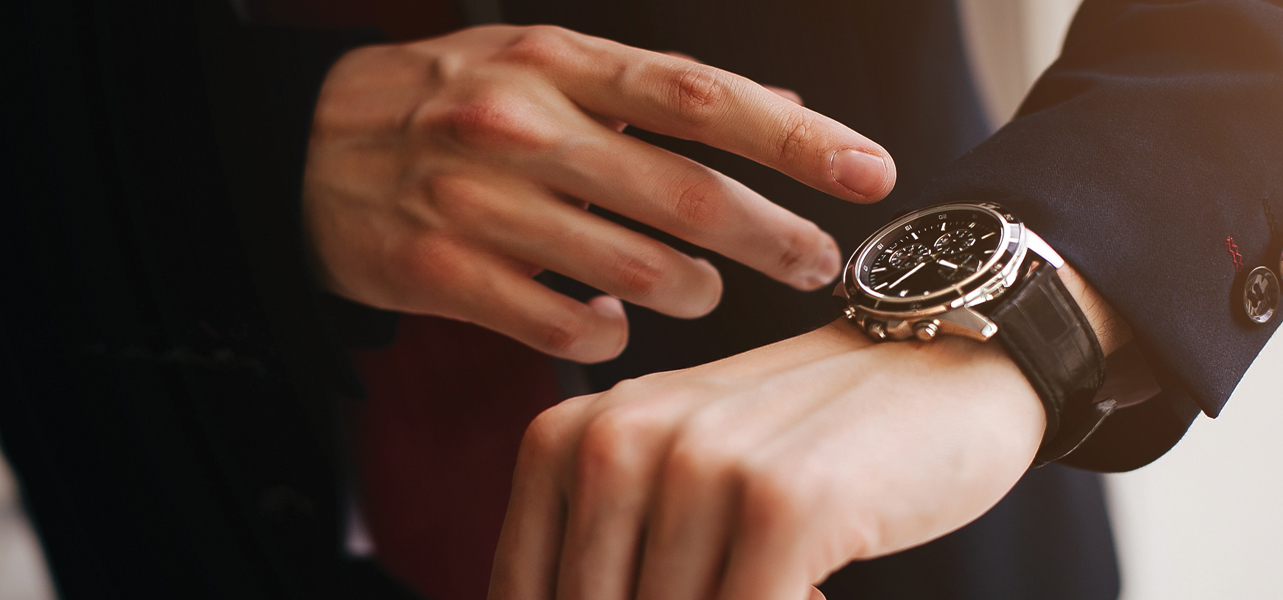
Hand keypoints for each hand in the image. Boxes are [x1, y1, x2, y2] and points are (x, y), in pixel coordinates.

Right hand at [303, 25, 896, 362]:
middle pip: (684, 193)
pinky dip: (606, 330)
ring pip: (631, 269)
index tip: (869, 171)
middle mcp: (520, 124)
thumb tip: (781, 100)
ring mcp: (473, 199)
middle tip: (818, 262)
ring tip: (707, 289)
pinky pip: (555, 323)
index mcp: (557, 61)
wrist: (303, 145)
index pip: (699, 96)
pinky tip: (616, 322)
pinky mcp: (435, 272)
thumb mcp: (548, 65)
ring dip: (693, 290)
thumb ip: (656, 92)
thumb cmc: (449, 99)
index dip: (795, 137)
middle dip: (772, 236)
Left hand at [487, 265, 1127, 599]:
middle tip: (738, 576)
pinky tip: (820, 585)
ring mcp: (701, 467)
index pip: (522, 592)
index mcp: (570, 437)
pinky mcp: (785, 502)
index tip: (672, 589)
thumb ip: (614, 545)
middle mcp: (618, 441)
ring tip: (782, 575)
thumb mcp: (678, 471)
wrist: (947, 363)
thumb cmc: (803, 436)